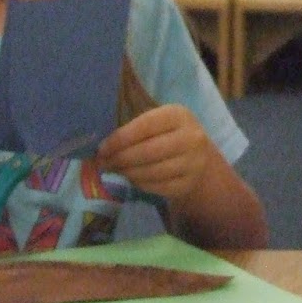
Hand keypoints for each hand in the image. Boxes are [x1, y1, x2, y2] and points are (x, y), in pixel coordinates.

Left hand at [97, 104, 212, 205]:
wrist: (199, 155)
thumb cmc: (168, 134)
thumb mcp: (157, 122)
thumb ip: (133, 129)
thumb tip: (102, 146)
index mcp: (178, 115)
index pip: (145, 125)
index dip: (121, 138)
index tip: (102, 148)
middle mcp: (191, 138)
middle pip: (148, 151)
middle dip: (121, 158)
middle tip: (103, 163)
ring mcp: (193, 163)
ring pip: (152, 172)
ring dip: (128, 172)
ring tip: (116, 170)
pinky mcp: (189, 184)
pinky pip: (158, 187)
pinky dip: (140, 184)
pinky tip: (132, 178)